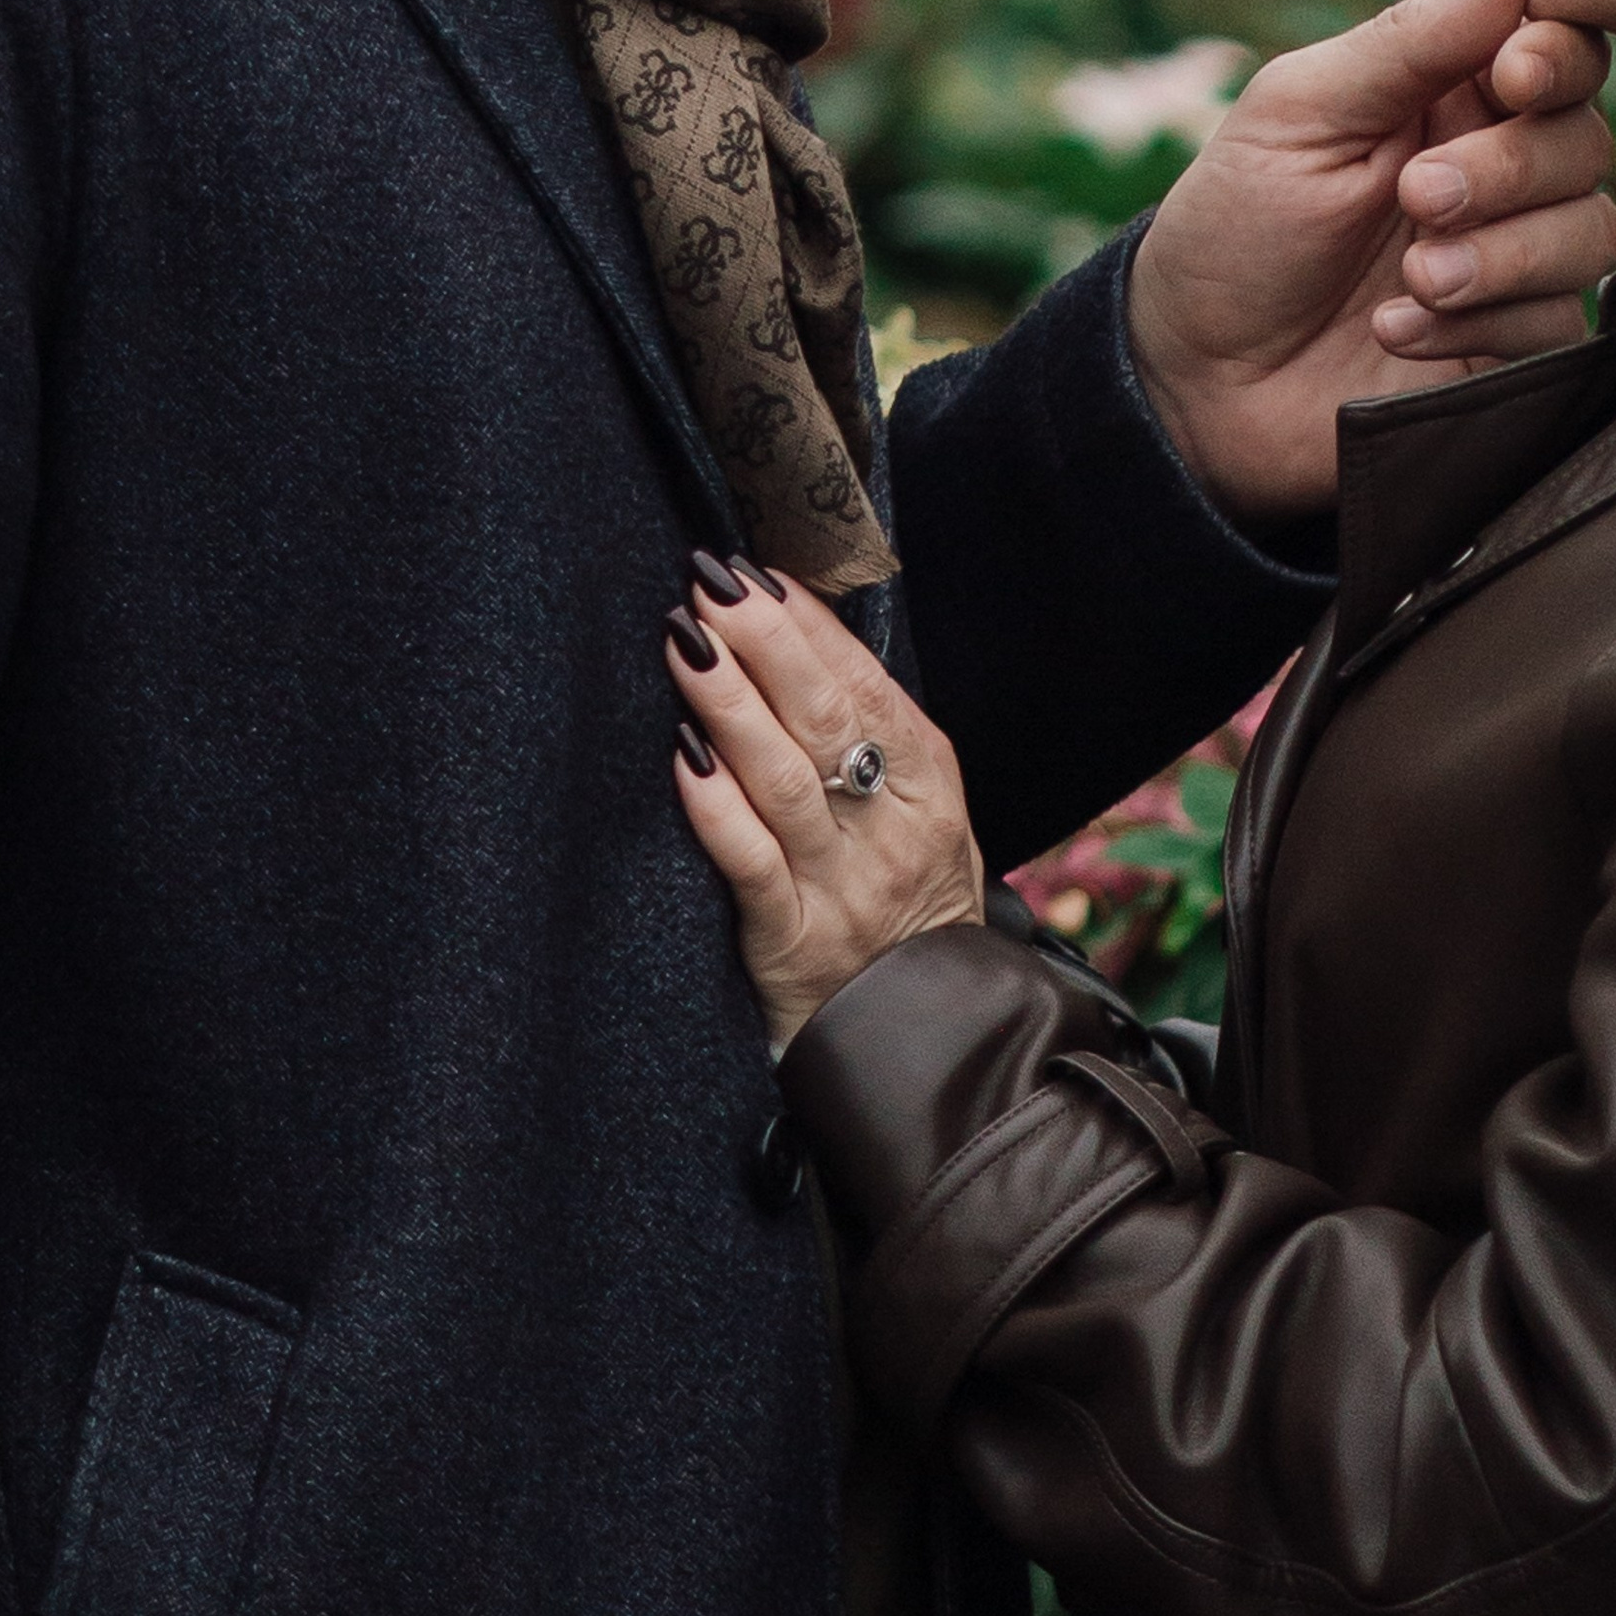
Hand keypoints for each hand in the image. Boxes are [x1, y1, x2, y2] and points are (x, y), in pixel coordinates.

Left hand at [665, 562, 982, 1052]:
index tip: (755, 576)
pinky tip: (685, 759)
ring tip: (685, 644)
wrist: (922, 1040)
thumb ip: (872, 733)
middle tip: (710, 588)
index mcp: (929, 787)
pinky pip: (751, 865)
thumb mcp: (918, 812)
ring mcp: (843, 889)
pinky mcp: (791, 942)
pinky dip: (718, 809)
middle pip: (828, 722)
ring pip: (785, 782)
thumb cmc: (904, 903)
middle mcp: (892, 833)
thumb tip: (798, 630)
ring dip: (732, 706)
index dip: (811, 628)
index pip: (868, 688)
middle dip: (766, 645)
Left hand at [1127, 0, 1615, 526]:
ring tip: (1411, 278)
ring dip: (1502, 254)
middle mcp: (1497, 168)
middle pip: (1585, 140)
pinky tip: (1395, 331)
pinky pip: (1556, 323)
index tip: (1510, 76)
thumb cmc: (1234, 226)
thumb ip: (1410, 41)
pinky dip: (1480, 325)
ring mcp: (1511, 260)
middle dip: (1510, 168)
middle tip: (1416, 197)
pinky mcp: (1512, 344)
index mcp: (1448, 92)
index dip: (1557, 56)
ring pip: (1591, 232)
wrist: (1196, 380)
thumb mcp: (1300, 114)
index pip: (1559, 47)